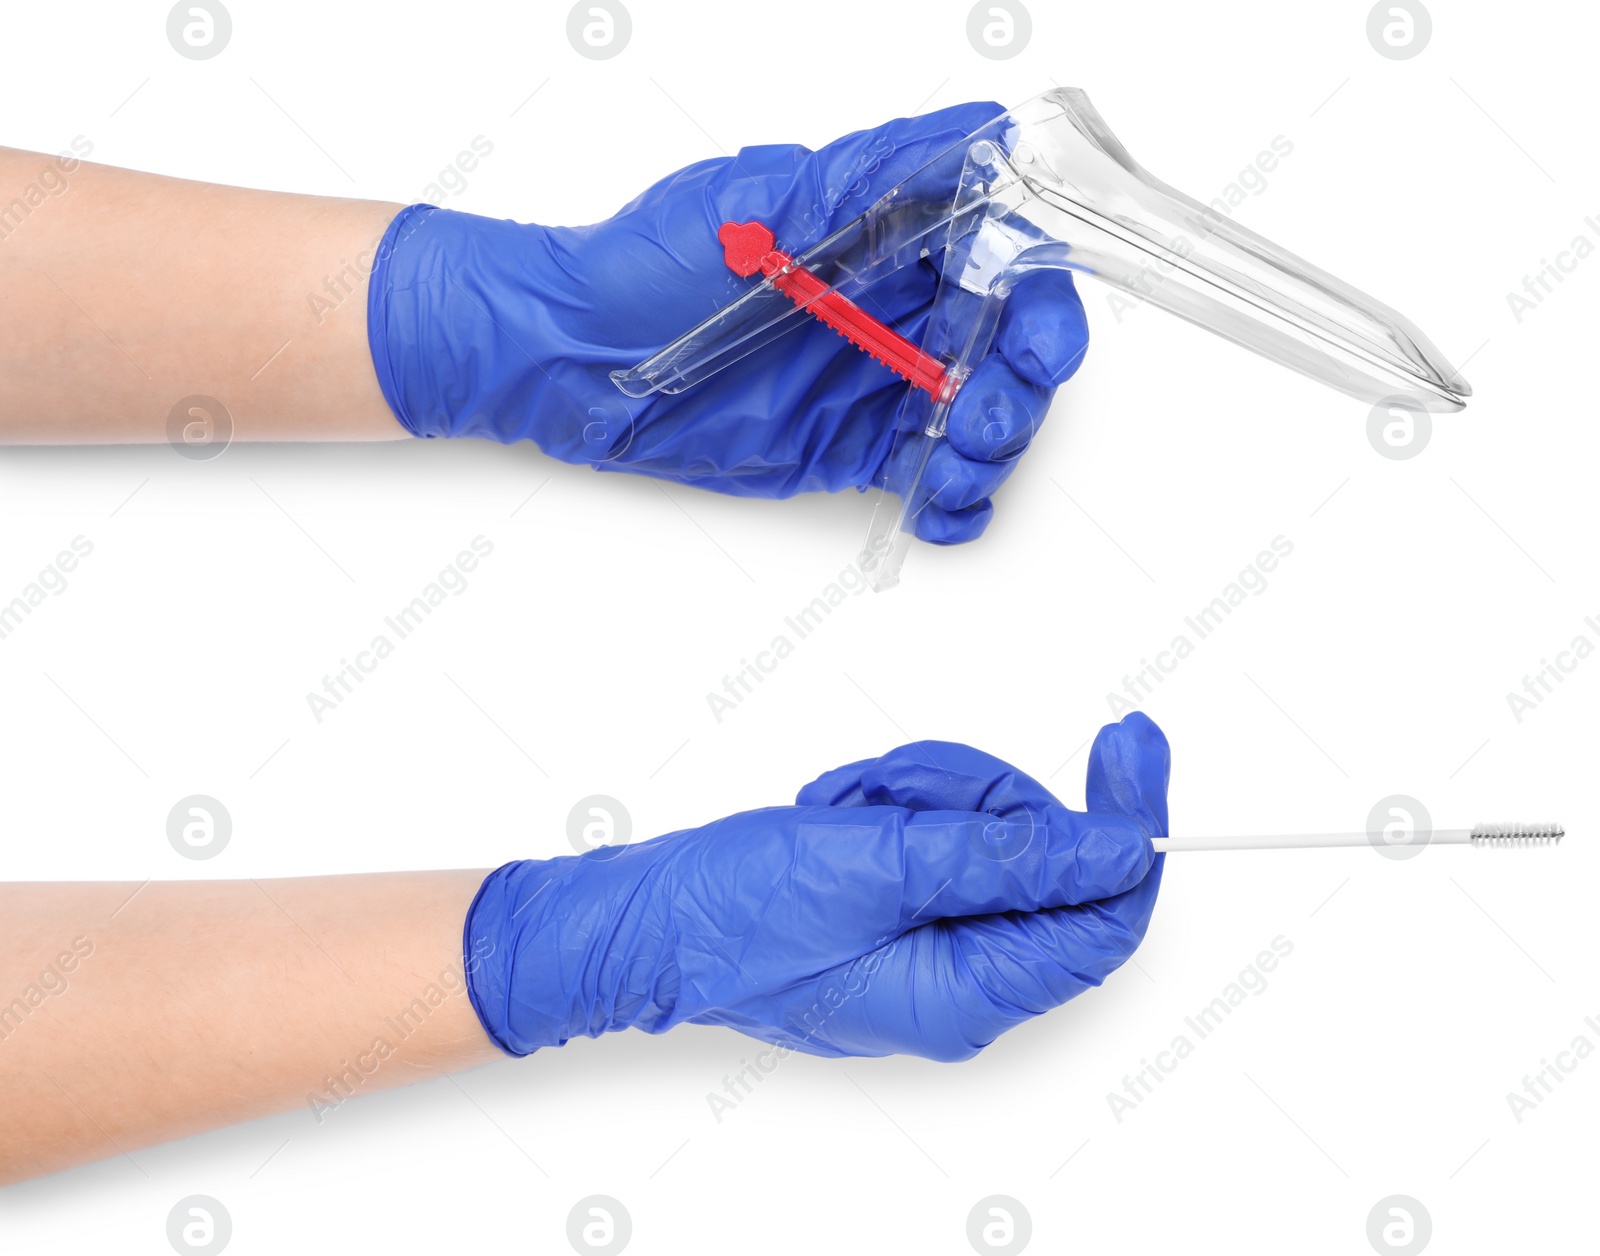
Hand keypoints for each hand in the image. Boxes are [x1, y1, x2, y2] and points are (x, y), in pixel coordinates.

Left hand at [367, 102, 1088, 542]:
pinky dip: (951, 498)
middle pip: (1004, 344)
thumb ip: (878, 174)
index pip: (999, 259)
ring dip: (989, 449)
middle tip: (984, 420)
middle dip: (1018, 388)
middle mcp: (891, 305)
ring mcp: (873, 379)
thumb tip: (988, 131)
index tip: (1038, 342)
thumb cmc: (646, 264)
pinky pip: (923, 472)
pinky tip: (945, 509)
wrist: (569, 357)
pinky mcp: (847, 445)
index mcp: (883, 236)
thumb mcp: (760, 205)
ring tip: (956, 472)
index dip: (1039, 300)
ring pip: (974, 414)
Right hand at [463, 714, 1167, 1061]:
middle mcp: (962, 979)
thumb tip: (1118, 849)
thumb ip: (1012, 856)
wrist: (648, 917)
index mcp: (971, 994)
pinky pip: (938, 834)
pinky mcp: (899, 908)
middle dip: (978, 799)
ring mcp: (929, 942)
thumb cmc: (740, 911)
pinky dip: (895, 808)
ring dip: (923, 797)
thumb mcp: (884, 865)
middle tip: (905, 793)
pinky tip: (839, 818)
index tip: (1131, 745)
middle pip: (1042, 858)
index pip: (1105, 921)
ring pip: (988, 831)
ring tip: (849, 811)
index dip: (1130, 827)